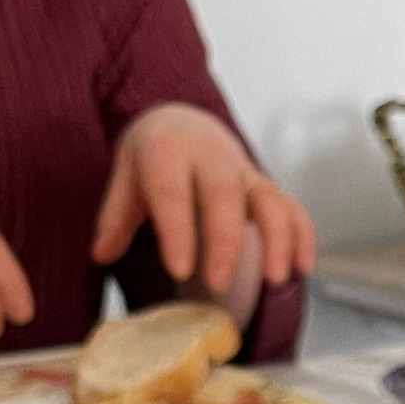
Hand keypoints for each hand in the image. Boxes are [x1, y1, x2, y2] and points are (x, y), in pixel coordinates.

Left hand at [91, 103, 316, 296]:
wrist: (182, 120)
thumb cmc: (153, 155)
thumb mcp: (125, 176)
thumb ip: (115, 217)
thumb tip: (102, 254)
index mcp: (168, 150)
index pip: (173, 190)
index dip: (178, 230)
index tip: (179, 268)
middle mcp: (211, 155)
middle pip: (224, 195)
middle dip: (225, 241)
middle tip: (217, 283)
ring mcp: (244, 170)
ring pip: (268, 198)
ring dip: (277, 238)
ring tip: (275, 279)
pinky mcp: (264, 184)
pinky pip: (290, 205)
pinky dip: (301, 235)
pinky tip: (302, 267)